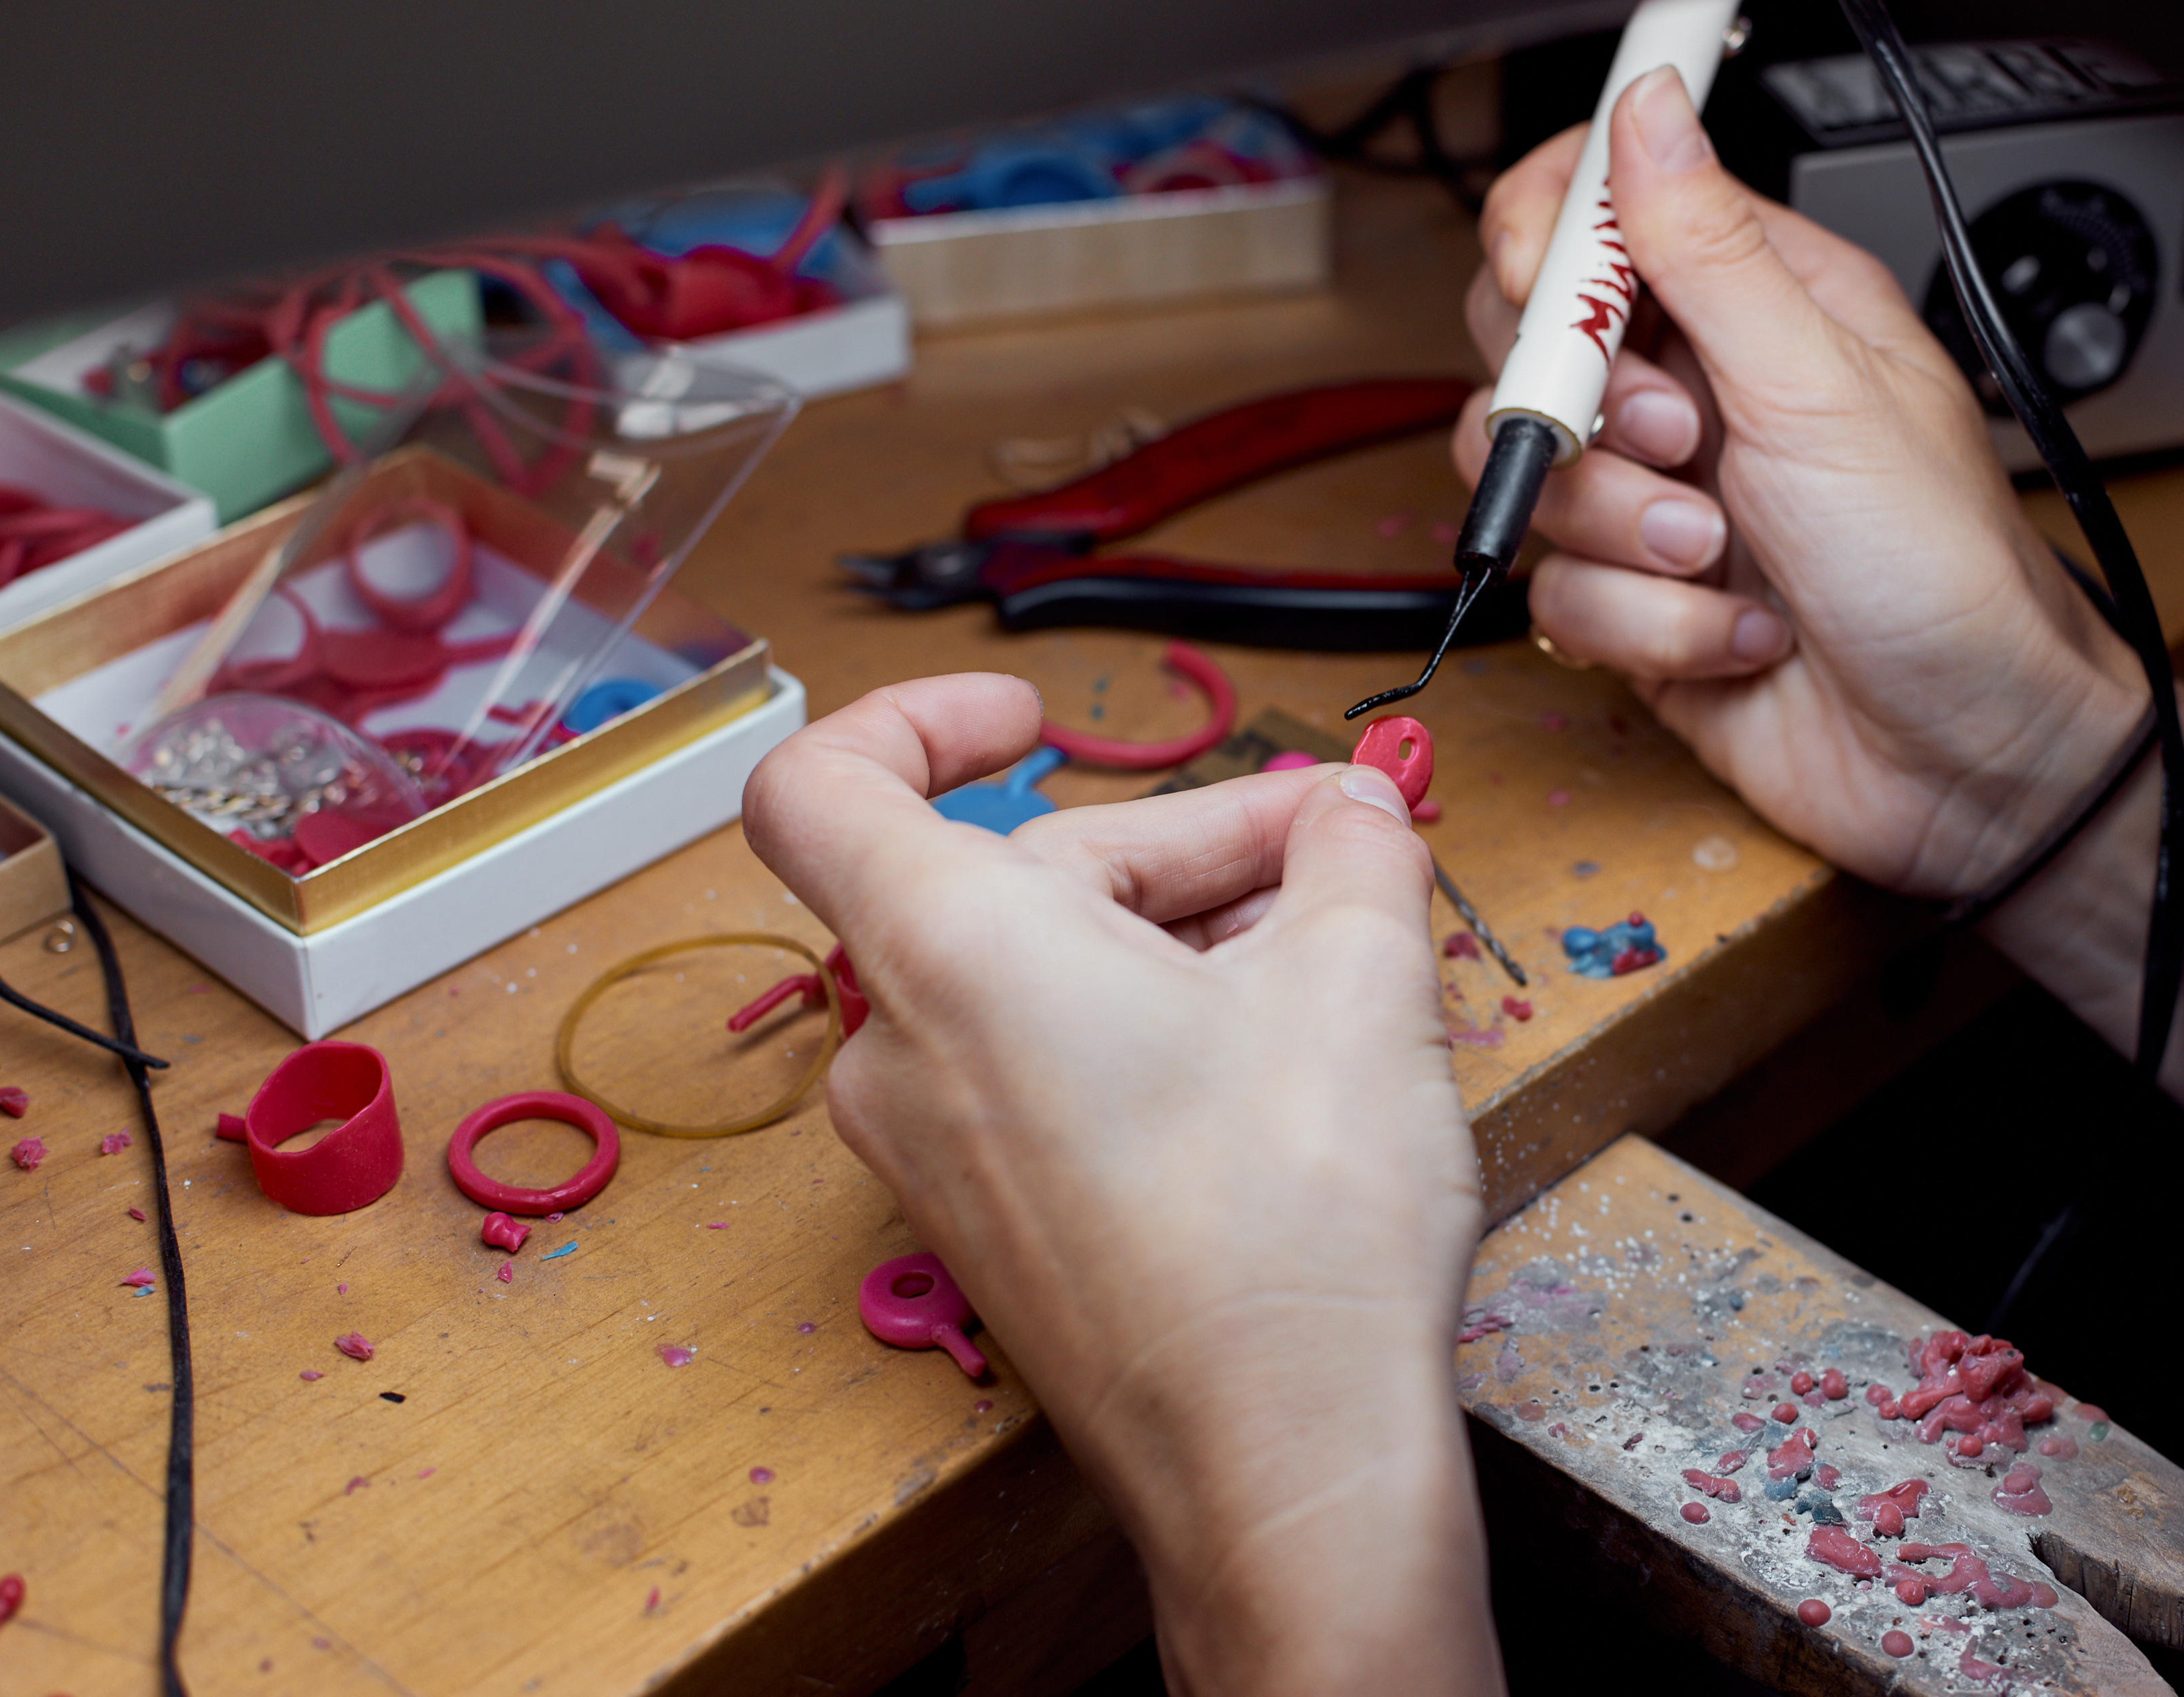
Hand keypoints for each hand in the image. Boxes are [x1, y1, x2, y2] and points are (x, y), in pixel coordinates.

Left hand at [743, 674, 1498, 1695]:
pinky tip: (1283, 1048)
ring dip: (1184, 939)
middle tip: (1335, 848)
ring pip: (1047, 980)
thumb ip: (1351, 850)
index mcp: (950, 953)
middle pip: (1017, 879)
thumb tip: (1358, 806)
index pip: (821, 780)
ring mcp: (939, 1154)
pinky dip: (1150, 1029)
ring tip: (1335, 954)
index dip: (915, 717)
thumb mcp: (1362, 979)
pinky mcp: (993, 1225)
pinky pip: (1049, 1072)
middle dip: (1188, 846)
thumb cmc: (1292, 1236)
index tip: (1030, 716)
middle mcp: (907, 1052)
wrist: (1288, 1466)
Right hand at [1460, 66, 2148, 898]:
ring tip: (1722, 558)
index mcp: (1762, 305)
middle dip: (1578, 408)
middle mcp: (1704, 393)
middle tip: (1676, 442)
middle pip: (1533, 345)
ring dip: (1624, 532)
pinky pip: (1559, 592)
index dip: (1545, 238)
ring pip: (1532, 476)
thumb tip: (1648, 103)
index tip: (1543, 285)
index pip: (1601, 211)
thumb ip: (1712, 245)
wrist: (1967, 765)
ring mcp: (1664, 502)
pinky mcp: (1639, 606)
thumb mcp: (1821, 386)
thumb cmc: (1946, 572)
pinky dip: (1646, 626)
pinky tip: (1740, 637)